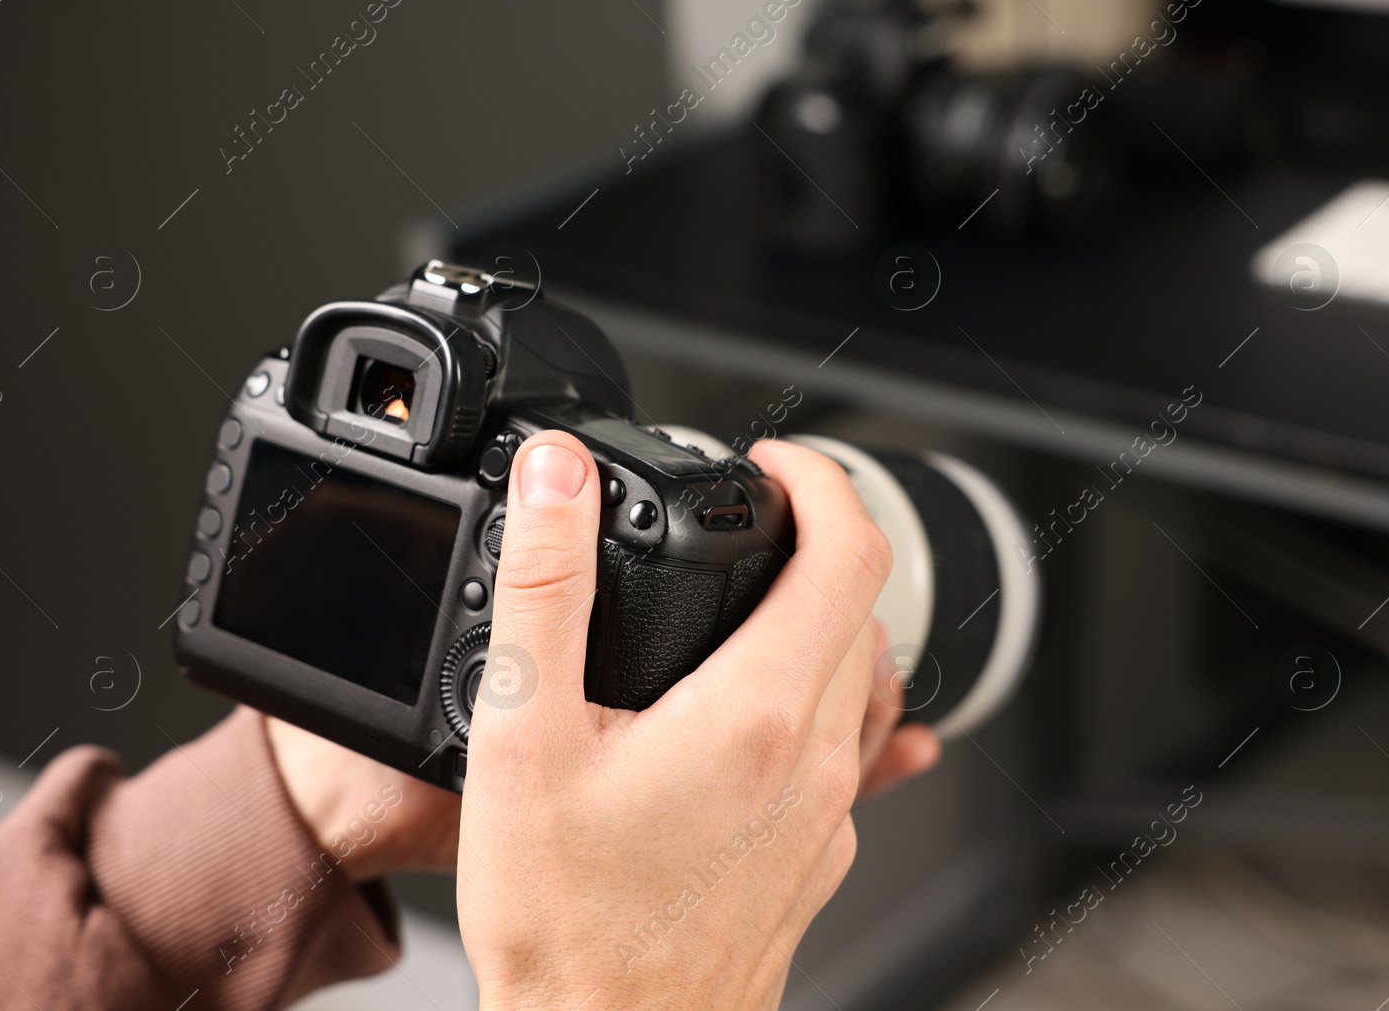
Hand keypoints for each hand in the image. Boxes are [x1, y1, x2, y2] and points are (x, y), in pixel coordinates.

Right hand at [264, 445, 938, 888]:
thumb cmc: (565, 923)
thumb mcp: (526, 737)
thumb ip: (545, 588)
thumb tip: (556, 479)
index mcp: (759, 713)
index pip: (851, 551)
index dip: (822, 481)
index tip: (776, 465)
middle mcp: (815, 762)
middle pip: (862, 609)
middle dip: (817, 541)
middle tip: (753, 521)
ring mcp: (826, 818)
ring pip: (861, 681)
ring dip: (821, 620)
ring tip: (748, 604)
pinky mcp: (816, 860)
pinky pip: (844, 751)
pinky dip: (812, 700)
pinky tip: (753, 716)